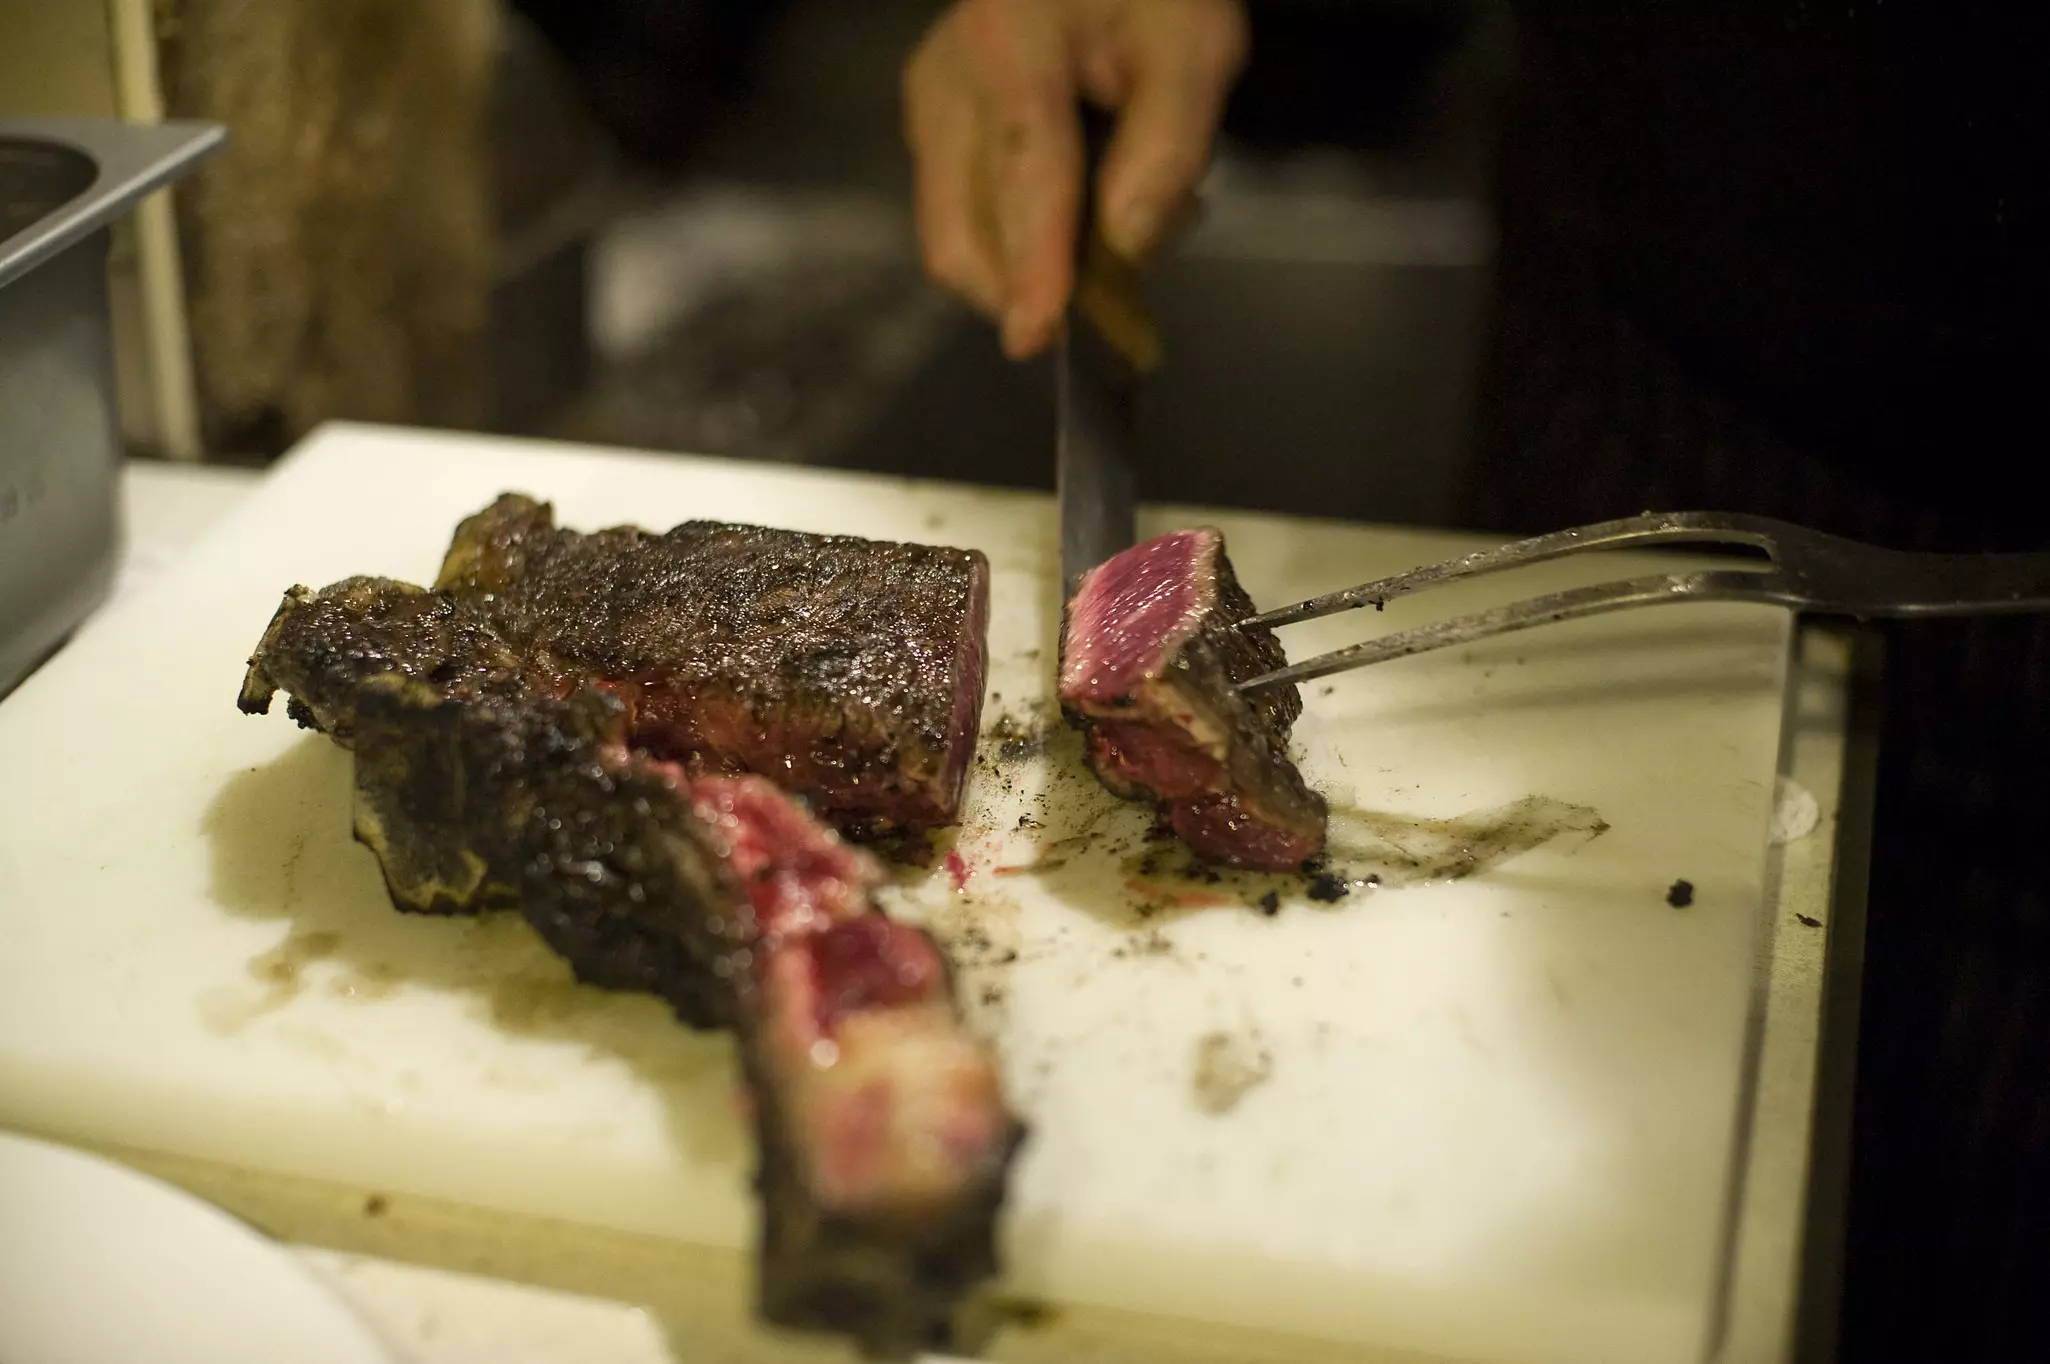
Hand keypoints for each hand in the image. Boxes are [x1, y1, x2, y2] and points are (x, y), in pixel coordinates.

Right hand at [903, 0, 1247, 358]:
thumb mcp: (1195, 53)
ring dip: (1028, 268)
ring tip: (1111, 228)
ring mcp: (927, 107)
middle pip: (963, 231)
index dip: (1032, 263)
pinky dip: (1015, 243)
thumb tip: (1122, 250)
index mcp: (1009, 47)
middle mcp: (946, 81)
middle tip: (1123, 284)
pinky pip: (960, 219)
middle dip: (1030, 287)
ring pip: (954, 238)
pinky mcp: (927, 126)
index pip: (1023, 175)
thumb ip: (1167, 149)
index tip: (1038, 335)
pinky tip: (1077, 208)